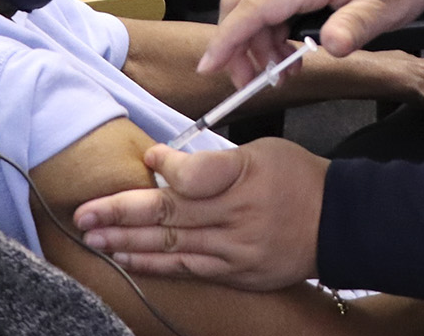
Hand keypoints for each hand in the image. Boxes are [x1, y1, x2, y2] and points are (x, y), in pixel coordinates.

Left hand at [73, 138, 326, 290]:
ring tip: (95, 238)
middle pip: (170, 213)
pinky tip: (129, 257)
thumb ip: (215, 160)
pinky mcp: (236, 272)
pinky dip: (155, 263)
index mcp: (244, 176)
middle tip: (84, 213)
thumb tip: (166, 163)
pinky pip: (188, 268)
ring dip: (128, 241)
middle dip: (121, 213)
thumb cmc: (300, 178)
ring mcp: (235, 248)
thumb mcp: (264, 151)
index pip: (193, 174)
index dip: (164, 167)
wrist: (339, 223)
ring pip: (172, 245)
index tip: (146, 157)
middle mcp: (237, 215)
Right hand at [199, 0, 423, 88]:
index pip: (256, 5)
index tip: (209, 66)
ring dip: (256, 40)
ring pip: (254, 1)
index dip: (229, 38)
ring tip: (282, 73)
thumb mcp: (392, 2)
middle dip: (236, 44)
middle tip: (253, 81)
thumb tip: (329, 49)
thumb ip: (357, 24)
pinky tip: (291, 51)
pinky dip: (270, 28)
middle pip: (242, 1)